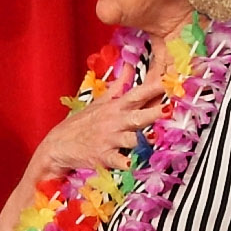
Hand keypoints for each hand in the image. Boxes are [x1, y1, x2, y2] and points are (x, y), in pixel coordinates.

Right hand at [33, 76, 163, 179]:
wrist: (58, 145)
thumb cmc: (82, 123)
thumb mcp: (100, 101)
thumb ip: (118, 85)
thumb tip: (129, 66)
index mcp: (116, 107)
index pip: (138, 94)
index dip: (156, 88)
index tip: (171, 83)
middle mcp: (115, 122)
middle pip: (139, 115)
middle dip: (156, 112)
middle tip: (171, 109)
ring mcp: (109, 139)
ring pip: (132, 139)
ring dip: (144, 139)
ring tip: (156, 138)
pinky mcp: (103, 157)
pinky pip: (117, 161)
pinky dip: (125, 163)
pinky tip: (133, 165)